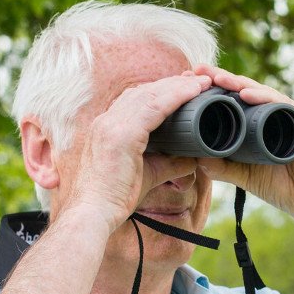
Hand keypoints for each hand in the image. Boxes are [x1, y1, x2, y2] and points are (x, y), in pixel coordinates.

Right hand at [62, 72, 213, 232]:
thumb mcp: (147, 174)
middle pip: (143, 92)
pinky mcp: (121, 134)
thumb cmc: (114, 198)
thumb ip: (168, 164)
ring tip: (200, 82)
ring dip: (178, 86)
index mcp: (106, 128)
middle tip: (196, 79)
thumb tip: (192, 160)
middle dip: (171, 84)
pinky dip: (175, 96)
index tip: (182, 88)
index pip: (134, 100)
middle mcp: (106, 121)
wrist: (93, 214)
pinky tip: (192, 91)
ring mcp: (111, 125)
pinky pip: (153, 107)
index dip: (160, 91)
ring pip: (150, 95)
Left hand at [191, 64, 293, 224]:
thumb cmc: (283, 187)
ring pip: (262, 93)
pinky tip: (247, 94)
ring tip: (218, 78)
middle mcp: (275, 113)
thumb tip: (196, 159)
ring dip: (239, 83)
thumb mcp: (244, 176)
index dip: (213, 90)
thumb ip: (223, 167)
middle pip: (245, 90)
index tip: (187, 83)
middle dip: (221, 79)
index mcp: (260, 123)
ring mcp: (291, 115)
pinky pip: (283, 105)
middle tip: (198, 69)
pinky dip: (265, 98)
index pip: (234, 100)